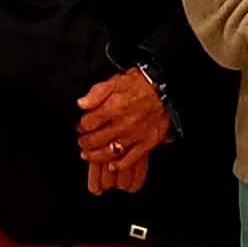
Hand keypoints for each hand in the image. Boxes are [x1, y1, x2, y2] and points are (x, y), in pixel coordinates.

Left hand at [79, 70, 171, 194]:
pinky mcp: (147, 143)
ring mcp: (135, 135)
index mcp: (114, 107)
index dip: (81, 126)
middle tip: (82, 142)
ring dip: (96, 156)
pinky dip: (119, 165)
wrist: (166, 90)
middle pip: (96, 140)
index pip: (88, 123)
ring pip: (110, 152)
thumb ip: (97, 92)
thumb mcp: (116, 81)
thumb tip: (81, 104)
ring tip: (89, 154)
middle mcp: (123, 124)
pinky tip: (111, 165)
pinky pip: (130, 159)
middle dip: (85, 143)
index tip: (80, 127)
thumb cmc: (141, 85)